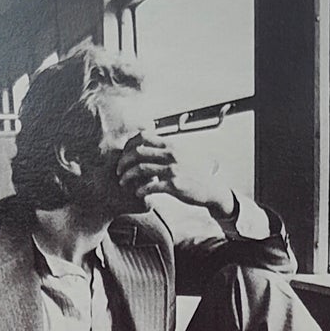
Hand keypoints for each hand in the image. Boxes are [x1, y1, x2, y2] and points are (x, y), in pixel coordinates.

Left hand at [116, 133, 236, 216]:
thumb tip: (147, 142)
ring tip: (123, 182)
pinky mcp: (174, 185)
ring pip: (141, 169)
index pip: (143, 137)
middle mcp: (171, 154)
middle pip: (138, 152)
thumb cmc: (192, 173)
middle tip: (118, 171)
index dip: (128, 145)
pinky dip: (140, 190)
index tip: (123, 156)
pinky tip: (137, 193)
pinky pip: (151, 186)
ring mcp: (173, 169)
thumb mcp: (181, 155)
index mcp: (171, 145)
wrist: (211, 189)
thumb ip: (165, 149)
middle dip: (123, 162)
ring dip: (128, 176)